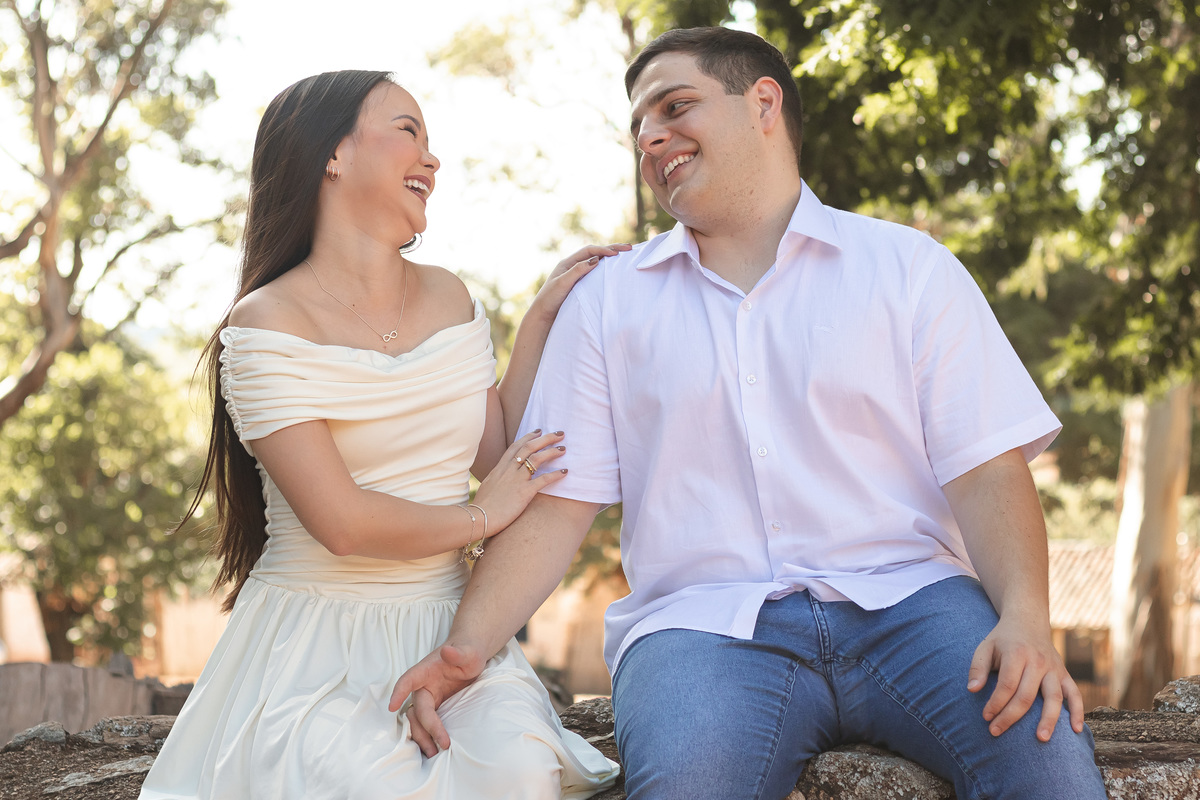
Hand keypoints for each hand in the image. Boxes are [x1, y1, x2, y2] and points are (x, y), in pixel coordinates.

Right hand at [388, 643, 485, 755]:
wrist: (470, 656)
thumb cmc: (467, 651)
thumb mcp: (468, 651)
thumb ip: (458, 652)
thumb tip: (446, 651)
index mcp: (425, 670)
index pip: (408, 680)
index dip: (398, 692)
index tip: (392, 707)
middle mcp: (423, 686)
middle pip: (417, 709)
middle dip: (426, 728)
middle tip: (441, 744)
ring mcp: (428, 698)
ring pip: (417, 720)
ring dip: (423, 737)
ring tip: (435, 753)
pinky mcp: (434, 708)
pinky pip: (425, 724)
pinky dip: (427, 736)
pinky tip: (434, 748)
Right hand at [471, 429, 567, 536]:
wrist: (479, 518)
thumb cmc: (482, 506)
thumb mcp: (488, 487)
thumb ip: (497, 479)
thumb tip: (501, 478)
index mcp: (500, 468)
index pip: (516, 447)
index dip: (528, 437)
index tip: (539, 431)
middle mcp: (508, 470)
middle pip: (529, 447)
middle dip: (545, 438)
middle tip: (559, 433)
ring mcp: (516, 480)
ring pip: (536, 459)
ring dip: (552, 451)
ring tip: (563, 448)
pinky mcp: (524, 492)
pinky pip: (543, 479)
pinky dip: (555, 474)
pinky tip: (565, 471)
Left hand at [528, 243, 631, 323]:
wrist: (543, 315)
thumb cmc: (550, 299)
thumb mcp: (563, 283)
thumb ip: (578, 271)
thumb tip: (596, 260)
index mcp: (568, 263)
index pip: (589, 251)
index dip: (604, 250)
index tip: (617, 253)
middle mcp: (573, 266)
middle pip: (595, 253)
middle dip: (612, 249)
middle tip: (629, 248)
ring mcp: (577, 275)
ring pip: (597, 261)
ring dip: (611, 257)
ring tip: (626, 255)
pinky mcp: (581, 284)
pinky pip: (596, 272)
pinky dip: (607, 268)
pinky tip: (616, 270)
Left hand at [967, 612, 1083, 740]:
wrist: (1027, 622)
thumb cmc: (1002, 640)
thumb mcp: (985, 647)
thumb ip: (977, 668)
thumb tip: (972, 690)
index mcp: (1016, 654)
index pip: (1007, 684)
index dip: (996, 703)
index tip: (985, 717)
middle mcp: (1038, 662)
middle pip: (1026, 695)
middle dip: (1011, 716)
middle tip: (996, 732)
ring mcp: (1054, 669)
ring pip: (1054, 698)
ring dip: (1048, 719)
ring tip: (1041, 739)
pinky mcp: (1064, 674)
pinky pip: (1074, 694)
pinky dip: (1078, 711)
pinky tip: (1076, 730)